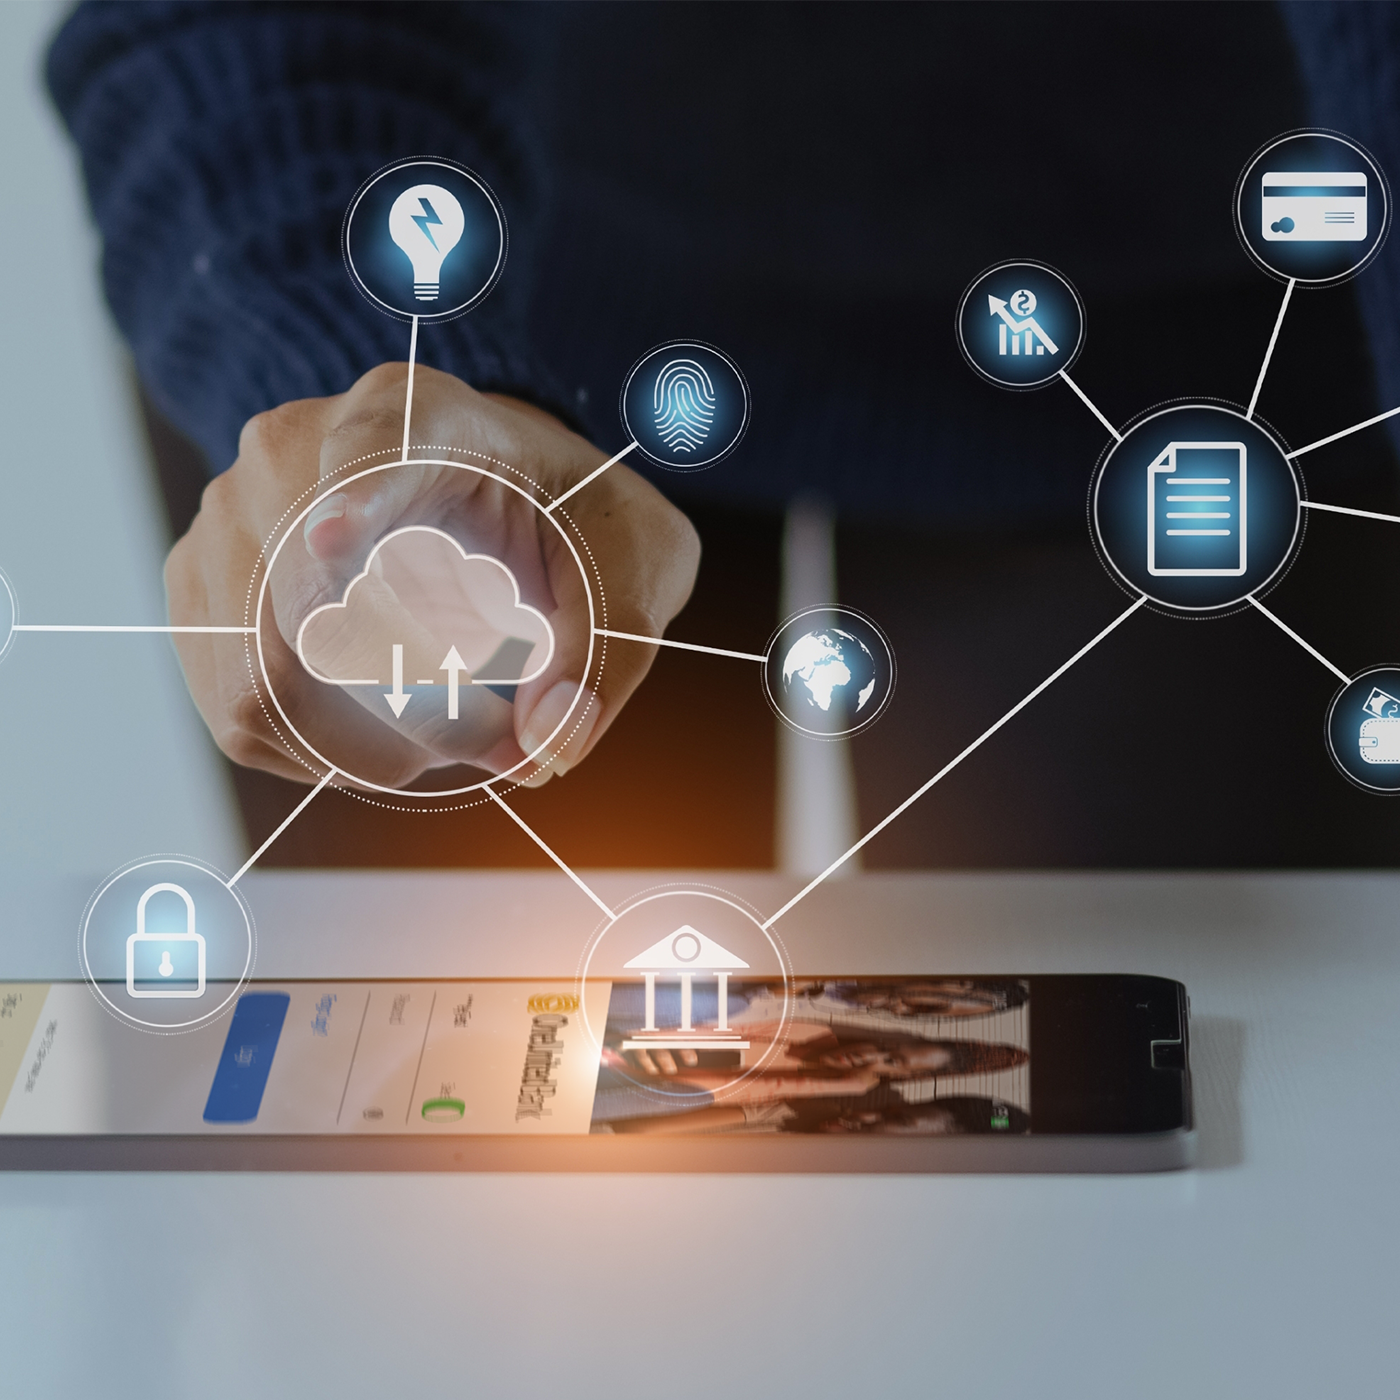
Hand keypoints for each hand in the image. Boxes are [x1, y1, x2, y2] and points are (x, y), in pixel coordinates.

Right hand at [166, 363, 699, 787]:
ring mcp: (234, 513)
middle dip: (407, 706)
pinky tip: (385, 738)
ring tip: (449, 739)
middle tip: (494, 741)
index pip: (371, 447)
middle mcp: (298, 447)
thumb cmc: (568, 524)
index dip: (355, 496)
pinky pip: (240, 710)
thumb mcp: (631, 570)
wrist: (498, 491)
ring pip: (261, 676)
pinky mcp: (205, 584)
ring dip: (364, 746)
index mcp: (421, 414)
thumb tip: (545, 746)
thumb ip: (604, 656)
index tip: (339, 535)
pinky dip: (318, 754)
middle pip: (310, 599)